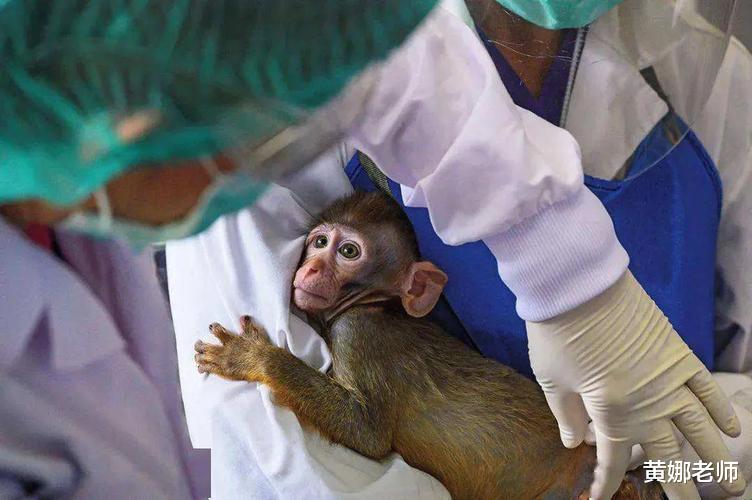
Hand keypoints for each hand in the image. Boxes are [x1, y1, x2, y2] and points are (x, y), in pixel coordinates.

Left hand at [194, 315, 272, 382]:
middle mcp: (225, 350)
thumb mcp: (255, 334)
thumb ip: (247, 326)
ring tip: (197, 356)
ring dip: (199, 357)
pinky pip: (209, 369)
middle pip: (205, 347)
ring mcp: (224, 362)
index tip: (211, 327)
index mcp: (231, 339)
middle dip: (199, 345)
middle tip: (198, 344)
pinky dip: (202, 368)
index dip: (213, 328)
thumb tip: (243, 317)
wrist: (266, 364)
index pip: (216, 330)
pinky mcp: (225, 372)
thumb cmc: (262, 348)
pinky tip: (200, 368)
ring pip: (204, 359)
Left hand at [526, 271, 745, 499]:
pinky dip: (722, 409)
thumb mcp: (551, 380)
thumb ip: (566, 416)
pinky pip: (707, 387)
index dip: (607, 482)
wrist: (577, 284)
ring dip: (718, 458)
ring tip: (732, 485)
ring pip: (699, 429)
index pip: (612, 459)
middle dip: (679, 485)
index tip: (603, 498)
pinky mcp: (678, 352)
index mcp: (610, 413)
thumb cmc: (556, 333)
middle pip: (666, 454)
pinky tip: (734, 429)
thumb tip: (574, 444)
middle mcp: (647, 403)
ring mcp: (668, 379)